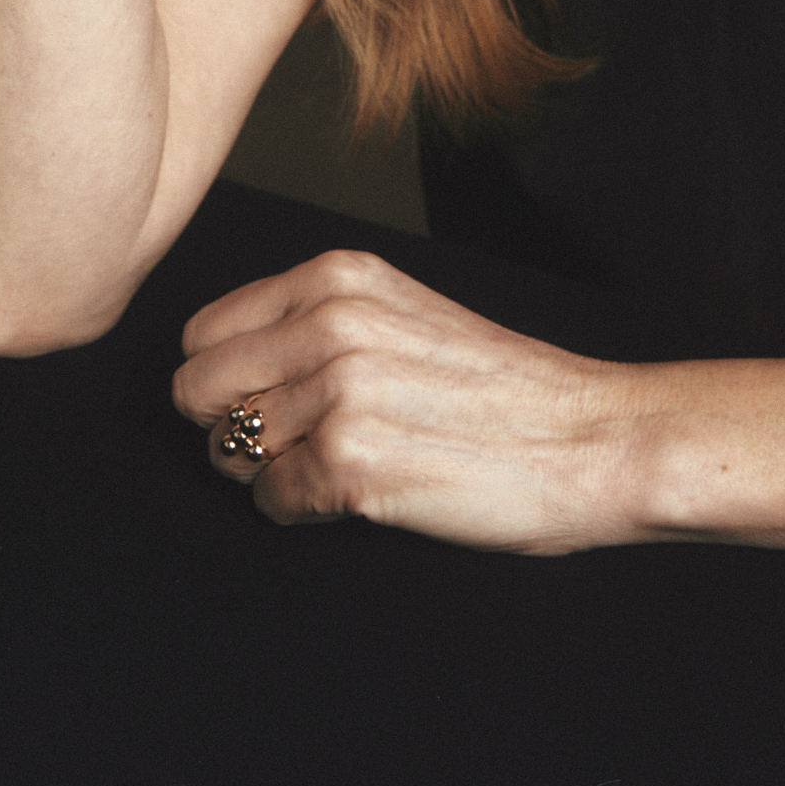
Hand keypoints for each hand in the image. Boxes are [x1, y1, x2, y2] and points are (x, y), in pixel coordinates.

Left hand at [172, 250, 644, 552]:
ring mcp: (338, 392)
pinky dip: (303, 510)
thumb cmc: (497, 388)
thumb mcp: (403, 314)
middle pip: (196, 390)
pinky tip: (362, 492)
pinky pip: (270, 501)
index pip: (204, 332)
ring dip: (270, 470)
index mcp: (340, 276)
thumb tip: (219, 364)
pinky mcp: (349, 463)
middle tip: (296, 442)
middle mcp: (331, 322)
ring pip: (228, 450)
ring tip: (342, 463)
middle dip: (231, 426)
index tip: (272, 398)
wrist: (588, 438)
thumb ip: (318, 319)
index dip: (228, 377)